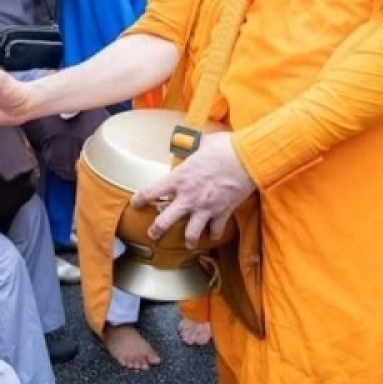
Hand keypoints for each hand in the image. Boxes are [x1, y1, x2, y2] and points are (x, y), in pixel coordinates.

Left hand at [131, 131, 255, 248]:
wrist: (247, 159)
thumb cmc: (224, 147)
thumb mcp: (203, 143)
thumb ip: (194, 145)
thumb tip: (193, 140)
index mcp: (179, 178)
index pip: (150, 192)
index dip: (139, 200)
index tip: (135, 204)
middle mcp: (188, 197)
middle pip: (164, 222)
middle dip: (156, 230)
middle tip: (152, 234)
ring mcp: (205, 208)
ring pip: (190, 234)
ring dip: (188, 240)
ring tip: (187, 243)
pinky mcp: (222, 213)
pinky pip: (216, 231)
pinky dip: (215, 234)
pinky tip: (213, 235)